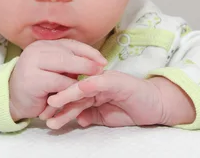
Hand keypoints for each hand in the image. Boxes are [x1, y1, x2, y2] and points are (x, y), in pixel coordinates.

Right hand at [9, 39, 107, 121]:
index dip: (88, 52)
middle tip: (102, 70)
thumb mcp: (53, 70)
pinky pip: (58, 82)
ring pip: (65, 66)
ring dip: (81, 76)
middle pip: (68, 53)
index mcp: (44, 44)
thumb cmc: (37, 86)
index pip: (70, 44)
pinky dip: (70, 88)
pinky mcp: (32, 79)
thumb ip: (68, 64)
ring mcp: (32, 63)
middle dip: (87, 62)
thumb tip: (95, 63)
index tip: (102, 60)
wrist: (12, 100)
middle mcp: (37, 49)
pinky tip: (78, 94)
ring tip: (94, 83)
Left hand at [40, 70, 194, 129]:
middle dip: (57, 105)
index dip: (59, 108)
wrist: (157, 105)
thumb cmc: (133, 109)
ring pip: (81, 87)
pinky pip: (97, 83)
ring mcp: (105, 79)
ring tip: (51, 106)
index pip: (72, 98)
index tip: (45, 118)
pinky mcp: (115, 81)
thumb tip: (78, 120)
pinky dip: (85, 86)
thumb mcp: (107, 117)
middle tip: (42, 115)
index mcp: (94, 90)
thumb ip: (92, 115)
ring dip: (66, 97)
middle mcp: (97, 82)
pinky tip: (73, 92)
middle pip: (73, 93)